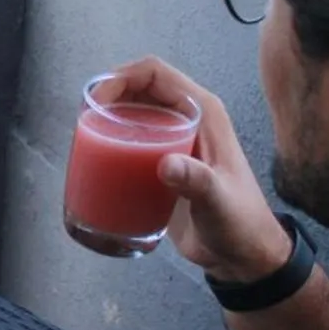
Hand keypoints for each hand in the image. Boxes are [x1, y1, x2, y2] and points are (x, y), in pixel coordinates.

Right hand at [100, 58, 289, 283]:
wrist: (244, 255)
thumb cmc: (239, 224)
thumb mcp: (218, 201)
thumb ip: (197, 181)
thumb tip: (165, 165)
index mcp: (203, 112)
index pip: (155, 73)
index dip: (121, 77)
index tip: (97, 101)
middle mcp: (188, 118)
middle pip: (139, 89)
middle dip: (108, 96)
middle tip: (84, 122)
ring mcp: (176, 140)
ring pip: (134, 112)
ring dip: (107, 118)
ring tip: (85, 139)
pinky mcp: (164, 163)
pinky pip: (134, 139)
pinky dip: (113, 141)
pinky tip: (97, 160)